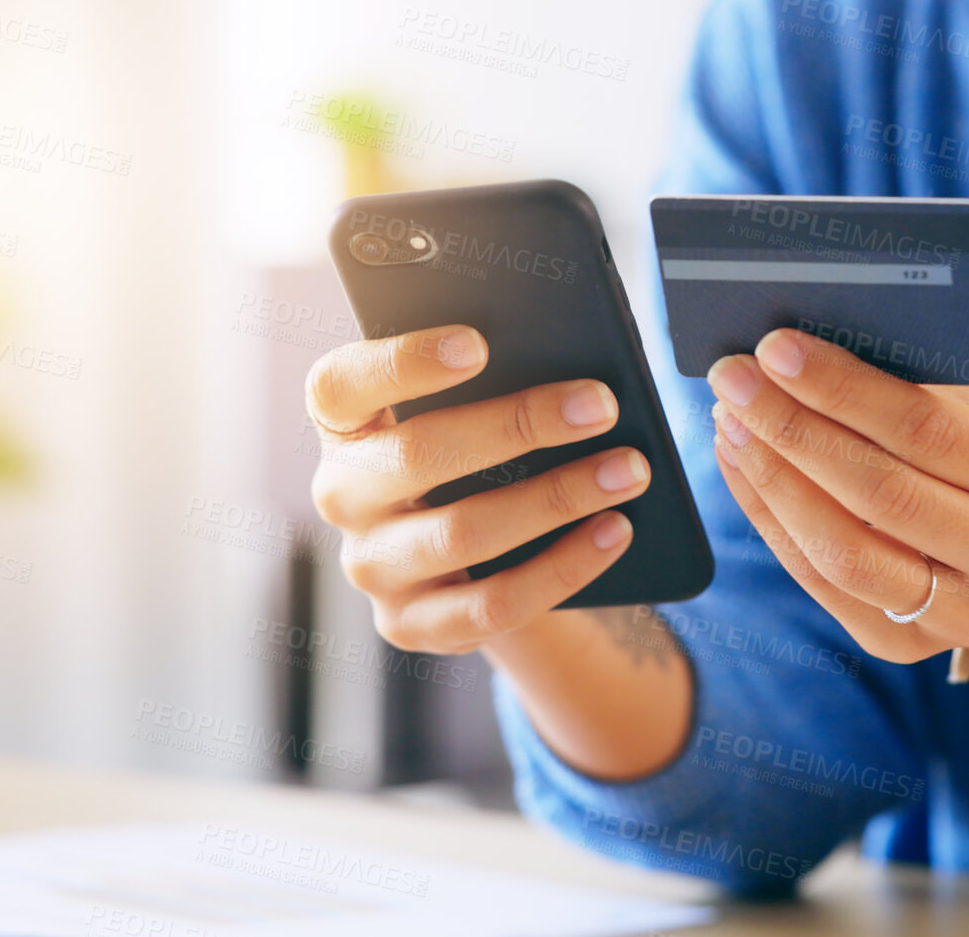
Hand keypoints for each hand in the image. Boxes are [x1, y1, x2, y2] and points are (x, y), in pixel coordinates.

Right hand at [305, 325, 651, 654]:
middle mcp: (341, 496)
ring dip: (557, 498)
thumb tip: (571, 377)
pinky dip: (564, 567)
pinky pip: (494, 603)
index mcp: (345, 427)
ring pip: (463, 533)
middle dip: (520, 425)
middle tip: (600, 405)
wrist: (472, 564)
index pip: (340, 385)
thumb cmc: (478, 458)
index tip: (478, 343)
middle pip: (419, 455)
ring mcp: (371, 568)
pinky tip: (615, 531)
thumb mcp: (469, 416)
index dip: (403, 361)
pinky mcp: (411, 625)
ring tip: (628, 470)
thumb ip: (495, 385)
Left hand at [706, 328, 968, 665]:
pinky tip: (743, 468)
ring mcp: (963, 615)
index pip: (929, 431)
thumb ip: (913, 387)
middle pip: (882, 494)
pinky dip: (770, 520)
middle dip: (794, 429)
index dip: (845, 390)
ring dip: (774, 480)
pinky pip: (820, 583)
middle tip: (734, 380)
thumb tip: (804, 349)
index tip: (776, 348)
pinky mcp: (904, 646)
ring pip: (845, 553)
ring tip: (731, 424)